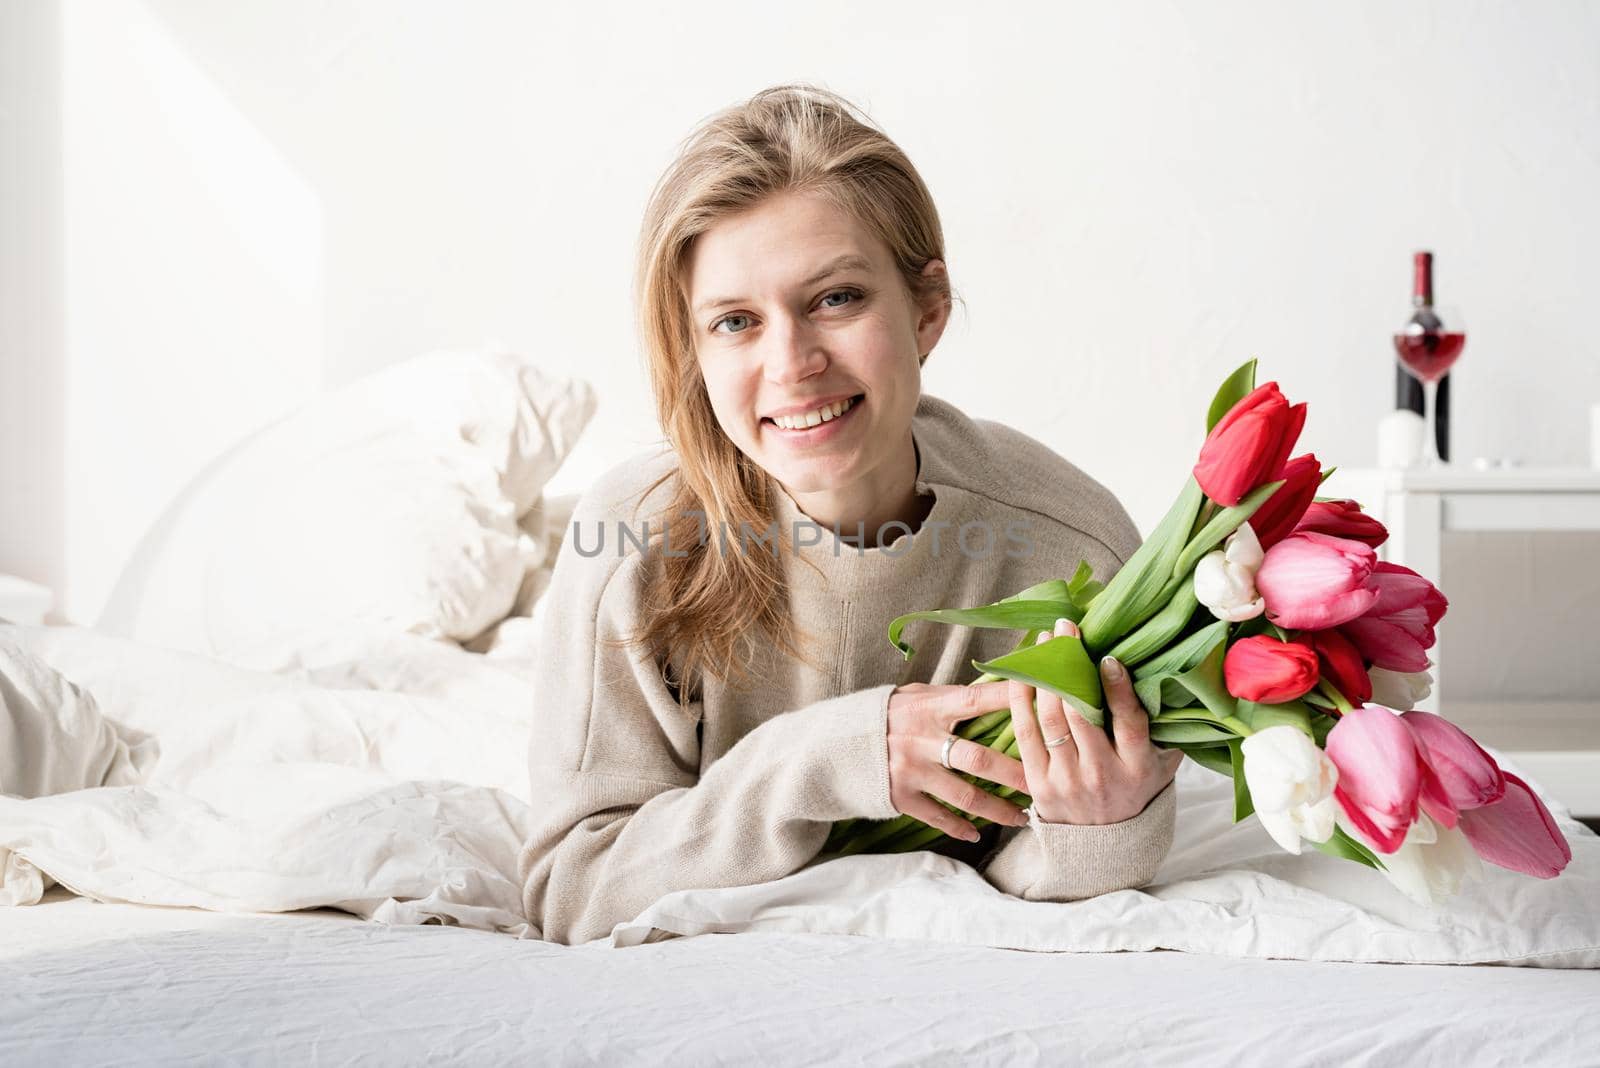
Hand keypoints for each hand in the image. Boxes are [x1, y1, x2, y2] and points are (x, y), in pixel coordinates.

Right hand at [886, 680, 1031, 842]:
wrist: (834, 744)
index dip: (1009, 699)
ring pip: (965, 796)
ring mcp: (911, 771)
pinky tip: (979, 833)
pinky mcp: (900, 796)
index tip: (1042, 701)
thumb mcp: (915, 696)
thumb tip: (995, 689)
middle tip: (1045, 784)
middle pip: (979, 759)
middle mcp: (922, 740)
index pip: (977, 700)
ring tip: (1024, 817)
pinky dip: (960, 827)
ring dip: (998, 809)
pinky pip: (938, 817)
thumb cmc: (885, 714)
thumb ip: (951, 698)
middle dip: (1016, 774)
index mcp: (930, 708)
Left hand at [1009, 618, 1183, 824]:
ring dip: (1044, 675)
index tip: (1108, 658)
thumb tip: (1172, 679)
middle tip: (1065, 630)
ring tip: (1044, 642)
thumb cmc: (1135, 792)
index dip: (1118, 688)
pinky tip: (1022, 672)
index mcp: (1137, 766)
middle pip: (1081, 714)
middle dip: (1070, 667)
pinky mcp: (1039, 783)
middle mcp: (1102, 773)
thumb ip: (1167, 730)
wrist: (1103, 845)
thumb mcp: (1162, 766)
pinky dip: (1021, 699)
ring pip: (1051, 720)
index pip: (1129, 722)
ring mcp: (1067, 780)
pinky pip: (1026, 733)